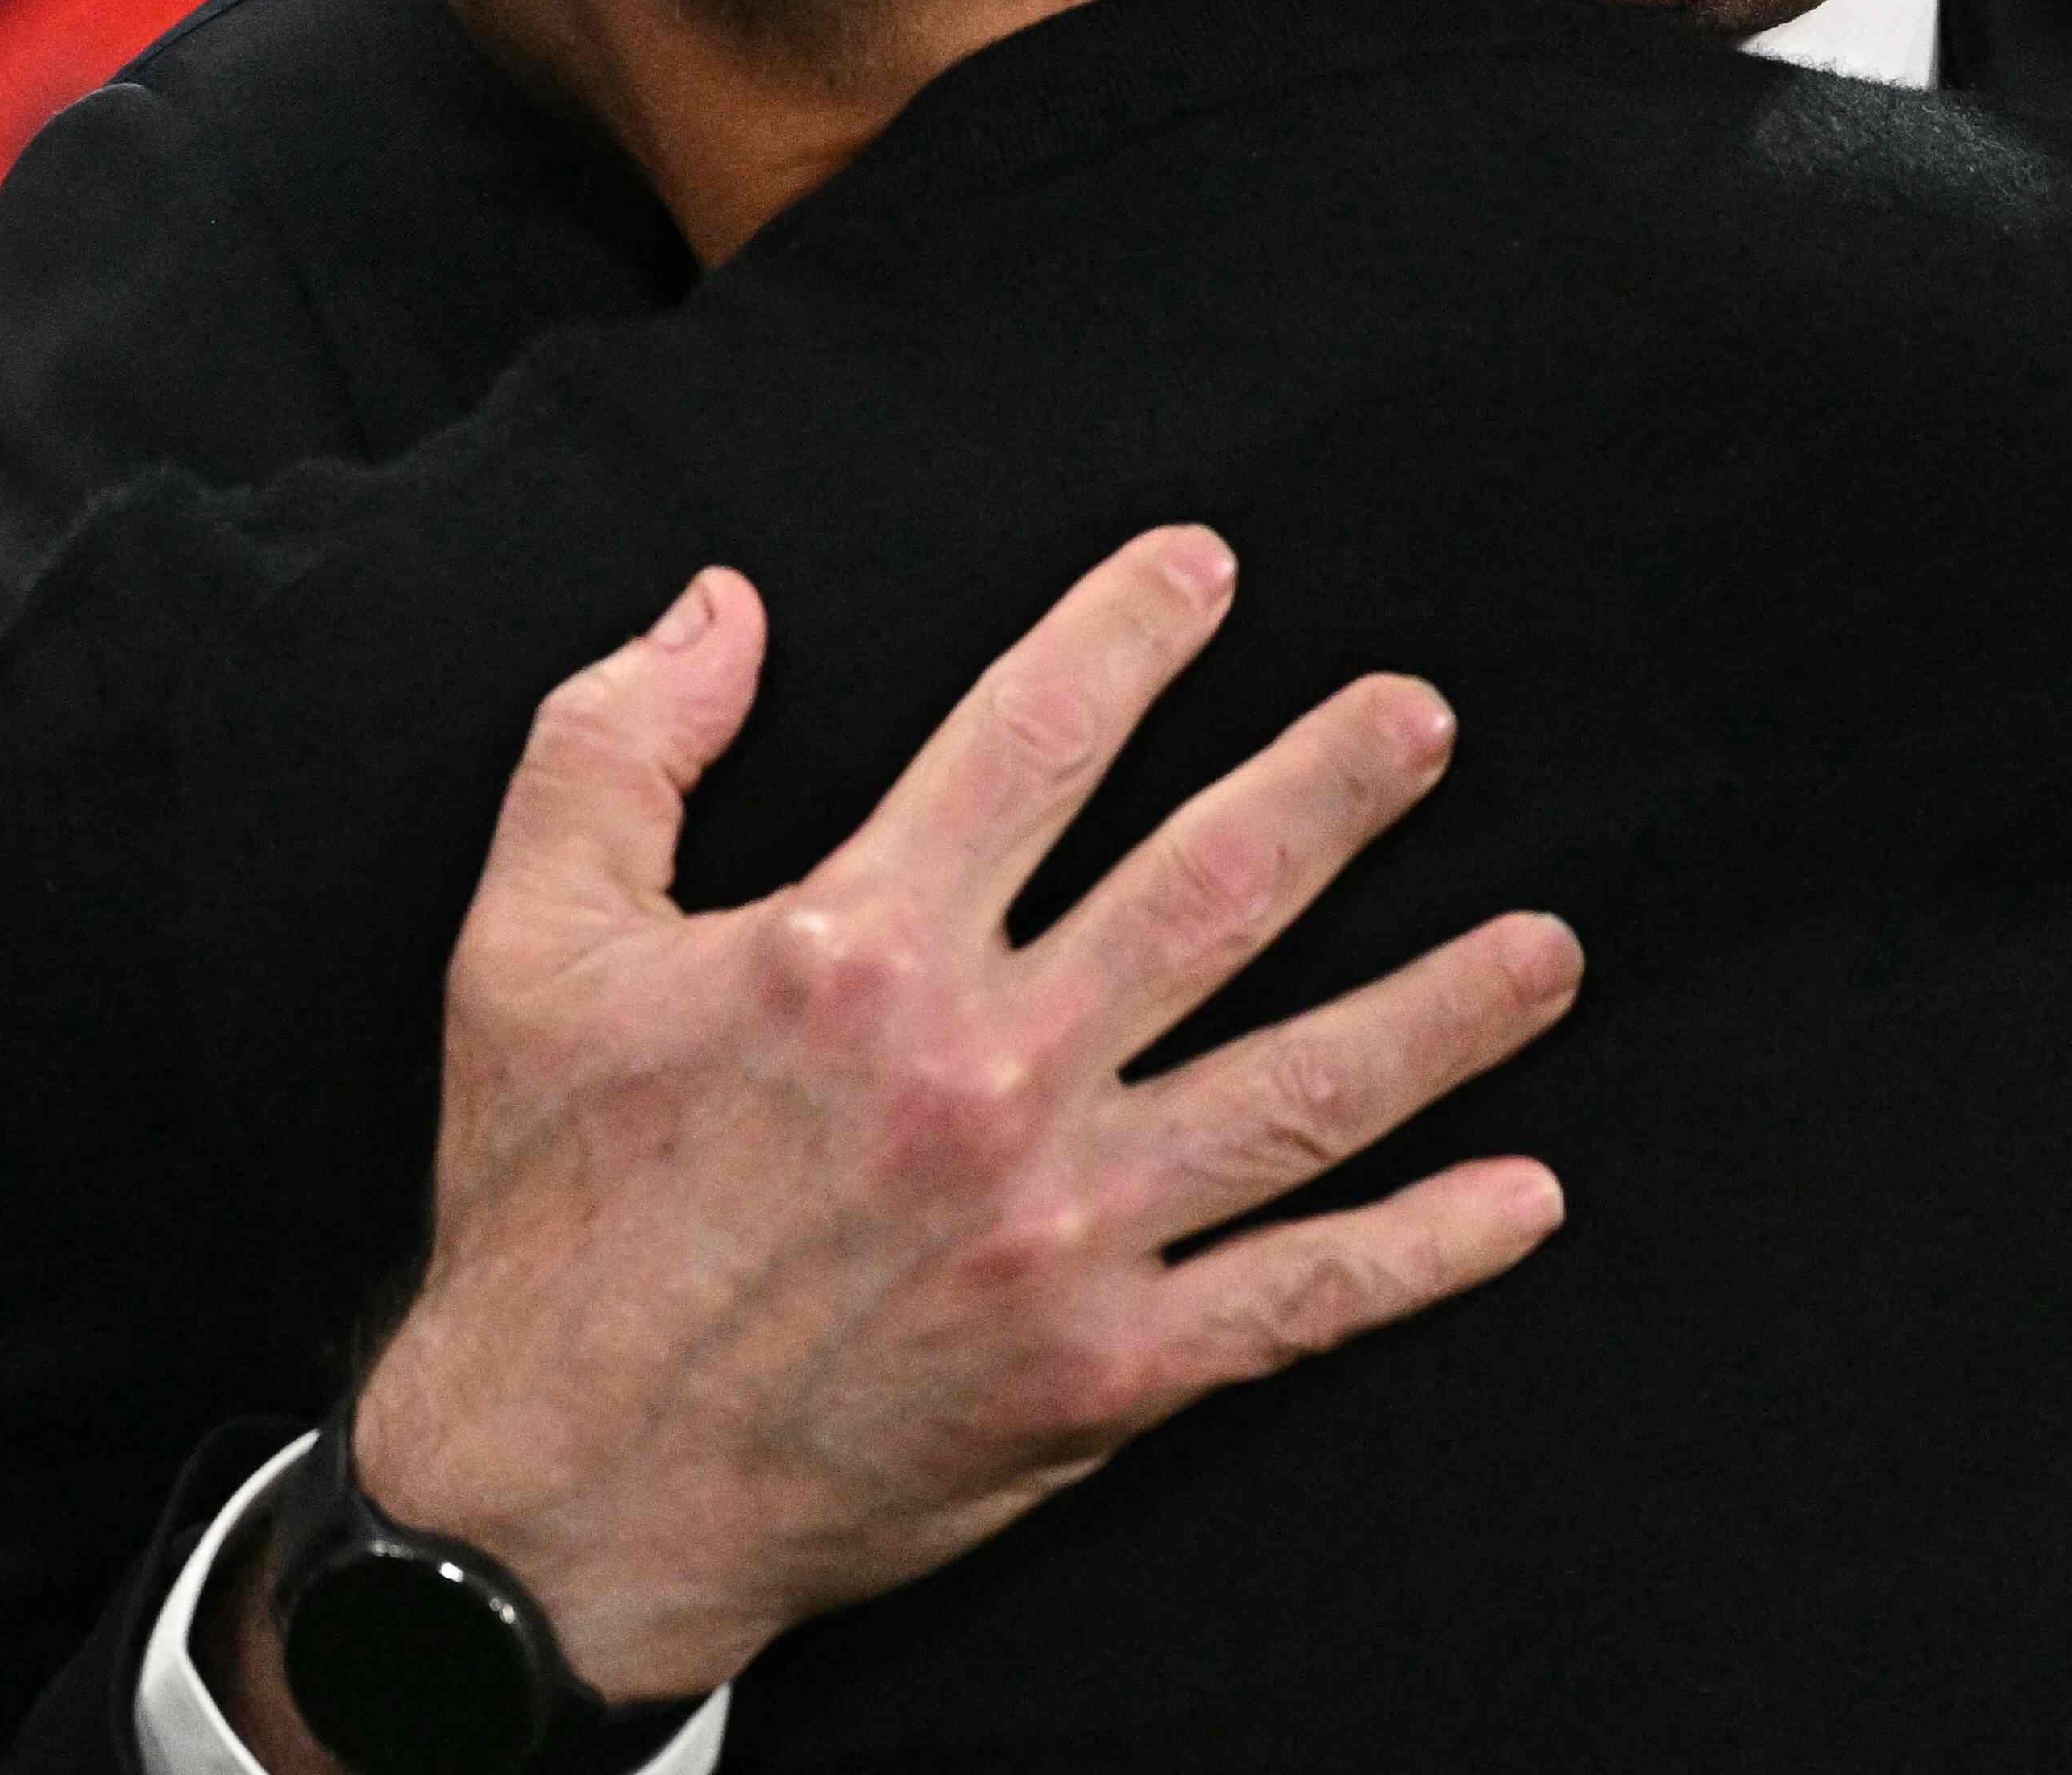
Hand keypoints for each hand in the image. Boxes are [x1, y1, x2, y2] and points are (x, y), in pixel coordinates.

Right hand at [230, 528, 1579, 1743]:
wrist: (552, 1501)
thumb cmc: (546, 1215)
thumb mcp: (521, 945)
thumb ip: (618, 746)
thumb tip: (723, 604)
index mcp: (852, 954)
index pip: (1032, 744)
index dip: (1127, 636)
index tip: (1207, 570)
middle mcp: (983, 1077)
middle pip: (1210, 892)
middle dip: (1337, 790)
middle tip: (1424, 721)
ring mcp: (1057, 1230)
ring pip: (1299, 1092)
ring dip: (1440, 1012)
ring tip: (1550, 947)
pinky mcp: (1098, 1372)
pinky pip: (1297, 1301)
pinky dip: (1424, 1253)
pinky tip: (1525, 1200)